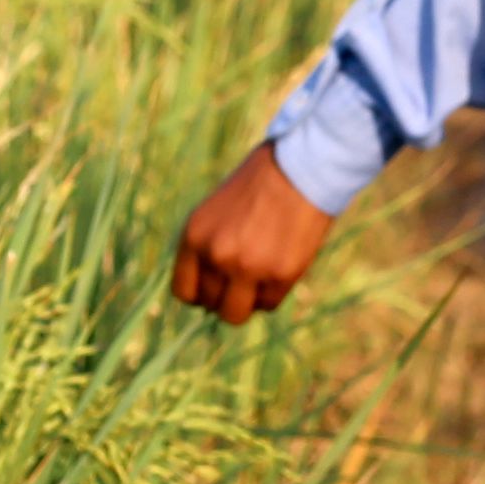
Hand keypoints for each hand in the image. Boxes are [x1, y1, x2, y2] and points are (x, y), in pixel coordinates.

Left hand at [172, 146, 332, 318]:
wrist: (300, 169)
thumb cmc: (258, 186)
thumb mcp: (216, 213)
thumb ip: (207, 248)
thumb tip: (209, 292)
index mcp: (194, 237)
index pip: (184, 291)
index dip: (200, 294)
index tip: (215, 288)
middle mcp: (216, 255)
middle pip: (211, 305)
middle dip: (225, 297)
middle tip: (243, 280)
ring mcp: (248, 268)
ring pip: (236, 314)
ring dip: (247, 303)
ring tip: (259, 281)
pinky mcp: (280, 275)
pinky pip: (269, 304)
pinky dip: (273, 293)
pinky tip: (280, 268)